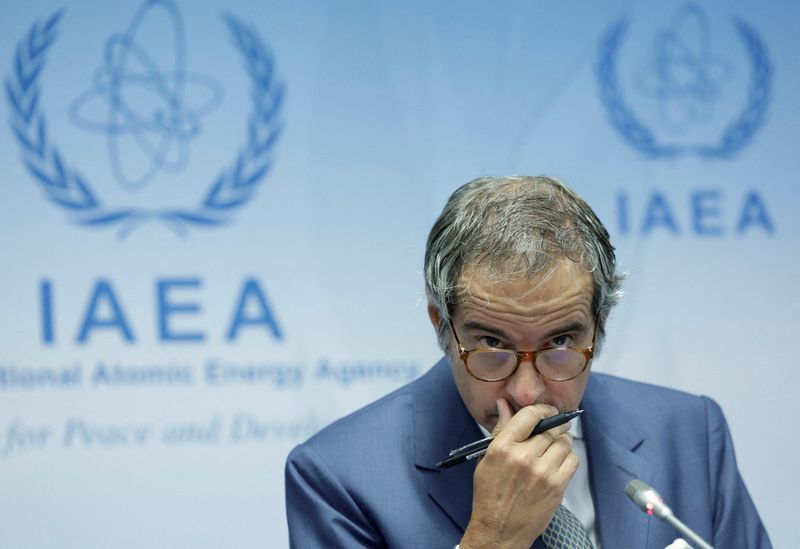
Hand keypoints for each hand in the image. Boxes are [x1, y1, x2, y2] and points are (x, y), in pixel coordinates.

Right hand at [460, 399, 578, 548]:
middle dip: (555, 426)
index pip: (529, 415)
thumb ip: (500, 430)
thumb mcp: (487, 459)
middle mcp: (523, 457)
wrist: (498, 531)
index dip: (542, 409)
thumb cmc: (490, 496)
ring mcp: (542, 473)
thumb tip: (505, 405)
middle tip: (555, 428)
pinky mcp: (556, 487)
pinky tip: (558, 464)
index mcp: (503, 447)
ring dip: (562, 442)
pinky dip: (568, 458)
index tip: (547, 411)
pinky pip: (573, 461)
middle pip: (551, 428)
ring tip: (554, 448)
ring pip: (564, 442)